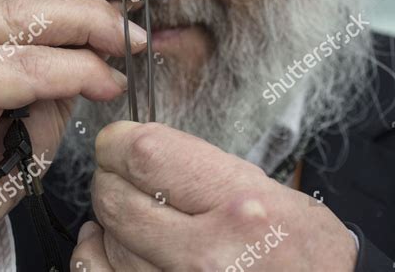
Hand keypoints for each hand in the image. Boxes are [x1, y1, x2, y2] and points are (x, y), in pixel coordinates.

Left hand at [78, 121, 357, 270]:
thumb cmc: (298, 244)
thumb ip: (201, 164)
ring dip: (109, 217)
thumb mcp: (265, 185)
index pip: (146, 155)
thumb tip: (138, 147)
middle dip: (108, 176)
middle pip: (117, 198)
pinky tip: (106, 241)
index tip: (117, 139)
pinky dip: (96, 255)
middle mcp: (207, 251)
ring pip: (109, 239)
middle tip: (118, 169)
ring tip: (130, 205)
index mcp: (236, 201)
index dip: (118, 142)